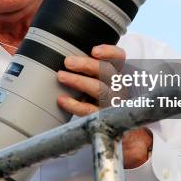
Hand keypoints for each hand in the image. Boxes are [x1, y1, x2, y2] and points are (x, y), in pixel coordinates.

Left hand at [57, 44, 152, 168]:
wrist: (116, 129)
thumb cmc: (103, 99)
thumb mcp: (101, 82)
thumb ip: (91, 69)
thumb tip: (68, 59)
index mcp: (118, 73)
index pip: (119, 58)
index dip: (109, 52)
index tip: (94, 51)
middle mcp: (119, 87)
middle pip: (107, 71)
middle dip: (86, 64)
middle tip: (68, 62)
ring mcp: (114, 103)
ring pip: (99, 89)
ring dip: (78, 81)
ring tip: (61, 76)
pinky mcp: (105, 118)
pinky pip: (90, 111)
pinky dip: (74, 104)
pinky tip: (62, 100)